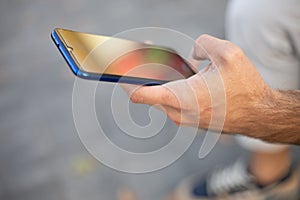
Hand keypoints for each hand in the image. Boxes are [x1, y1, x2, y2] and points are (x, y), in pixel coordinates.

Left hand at [129, 35, 271, 135]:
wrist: (259, 114)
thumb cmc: (245, 87)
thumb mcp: (228, 54)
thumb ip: (203, 44)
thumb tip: (191, 55)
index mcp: (183, 98)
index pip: (140, 94)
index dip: (126, 81)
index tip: (116, 71)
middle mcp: (179, 112)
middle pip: (148, 93)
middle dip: (143, 74)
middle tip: (136, 55)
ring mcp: (184, 119)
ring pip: (160, 97)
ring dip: (158, 81)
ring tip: (157, 63)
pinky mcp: (190, 119)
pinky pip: (172, 102)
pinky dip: (170, 89)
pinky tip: (177, 77)